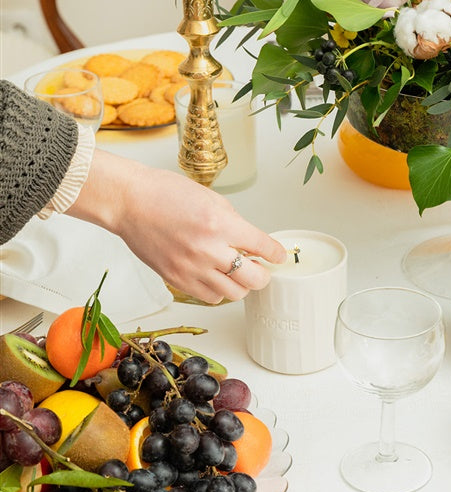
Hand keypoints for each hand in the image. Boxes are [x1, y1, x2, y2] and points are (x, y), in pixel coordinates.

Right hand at [68, 150, 286, 303]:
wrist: (129, 202)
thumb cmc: (164, 194)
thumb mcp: (211, 199)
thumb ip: (234, 223)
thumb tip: (251, 243)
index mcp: (220, 223)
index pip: (263, 247)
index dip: (276, 254)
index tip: (278, 256)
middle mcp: (208, 249)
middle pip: (254, 279)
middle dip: (263, 274)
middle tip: (261, 268)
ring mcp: (191, 267)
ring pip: (234, 294)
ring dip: (241, 285)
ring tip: (236, 273)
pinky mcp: (176, 279)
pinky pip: (210, 297)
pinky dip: (218, 291)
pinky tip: (215, 277)